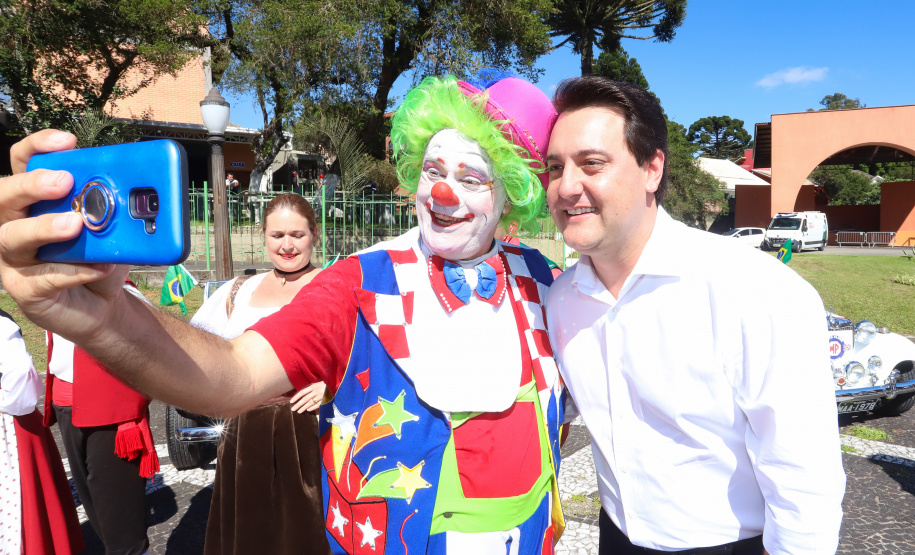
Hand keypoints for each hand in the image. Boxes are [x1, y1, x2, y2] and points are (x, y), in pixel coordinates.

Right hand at [0, 130, 127, 339]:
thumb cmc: (101, 258)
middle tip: (64, 182)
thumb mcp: (114, 229)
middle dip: (32, 184)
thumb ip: (117, 210)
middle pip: (4, 194)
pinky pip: (43, 278)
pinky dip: (73, 271)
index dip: (38, 146)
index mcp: (35, 199)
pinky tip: (97, 267)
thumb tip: (137, 194)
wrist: (104, 306)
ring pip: (12, 236)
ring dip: (44, 227)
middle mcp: (15, 222)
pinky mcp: (25, 290)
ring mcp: (15, 258)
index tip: (67, 141)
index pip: (24, 161)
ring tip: (76, 224)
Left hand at [290, 381, 326, 413]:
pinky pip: (317, 405)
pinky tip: (308, 410)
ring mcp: (320, 396)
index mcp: (313, 386)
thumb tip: (301, 394)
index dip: (296, 397)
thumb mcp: (317, 384)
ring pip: (310, 403)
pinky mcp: (325, 400)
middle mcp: (316, 391)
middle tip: (293, 409)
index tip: (291, 402)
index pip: (302, 392)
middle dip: (298, 404)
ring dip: (304, 408)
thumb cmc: (324, 384)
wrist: (334, 384)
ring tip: (299, 412)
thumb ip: (310, 388)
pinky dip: (312, 408)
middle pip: (305, 399)